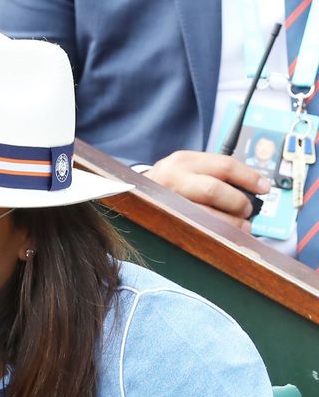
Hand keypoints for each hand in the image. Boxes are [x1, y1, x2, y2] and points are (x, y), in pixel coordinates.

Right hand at [144, 151, 269, 231]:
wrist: (132, 194)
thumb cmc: (170, 183)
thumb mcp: (188, 169)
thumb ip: (214, 174)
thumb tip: (253, 190)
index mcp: (184, 160)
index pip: (224, 165)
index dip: (249, 177)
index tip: (264, 188)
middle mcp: (172, 177)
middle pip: (214, 190)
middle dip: (237, 203)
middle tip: (247, 211)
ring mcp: (165, 200)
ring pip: (205, 214)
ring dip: (230, 224)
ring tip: (240, 227)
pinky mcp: (163, 220)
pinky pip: (195, 229)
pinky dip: (215, 234)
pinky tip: (223, 236)